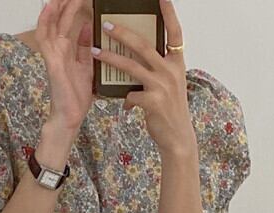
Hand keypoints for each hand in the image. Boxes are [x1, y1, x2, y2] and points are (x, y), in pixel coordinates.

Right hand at [36, 0, 94, 131]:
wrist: (70, 117)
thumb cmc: (76, 97)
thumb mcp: (86, 67)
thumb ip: (85, 48)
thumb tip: (86, 27)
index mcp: (66, 51)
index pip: (66, 23)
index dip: (70, 7)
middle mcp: (57, 50)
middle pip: (58, 20)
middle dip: (64, 2)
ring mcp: (53, 54)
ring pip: (50, 24)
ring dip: (54, 7)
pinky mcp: (52, 61)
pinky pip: (45, 37)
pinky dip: (46, 21)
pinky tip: (51, 7)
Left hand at [92, 0, 194, 156]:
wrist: (178, 137)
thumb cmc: (171, 110)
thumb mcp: (170, 85)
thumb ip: (158, 70)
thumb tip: (138, 59)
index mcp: (177, 63)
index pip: (174, 32)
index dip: (168, 14)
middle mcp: (171, 71)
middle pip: (144, 45)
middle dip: (123, 33)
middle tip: (106, 24)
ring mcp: (162, 86)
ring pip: (131, 66)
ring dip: (110, 58)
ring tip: (95, 51)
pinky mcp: (153, 102)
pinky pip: (130, 94)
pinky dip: (125, 100)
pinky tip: (125, 107)